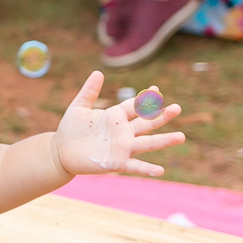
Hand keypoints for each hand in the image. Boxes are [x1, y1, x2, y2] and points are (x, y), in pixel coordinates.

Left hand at [51, 72, 184, 177]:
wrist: (61, 152)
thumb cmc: (70, 129)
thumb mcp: (79, 107)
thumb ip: (89, 91)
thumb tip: (98, 72)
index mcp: (116, 116)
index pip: (135, 106)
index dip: (146, 98)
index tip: (157, 90)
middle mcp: (123, 131)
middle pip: (147, 123)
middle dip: (162, 116)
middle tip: (178, 108)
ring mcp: (122, 147)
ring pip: (147, 143)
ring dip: (164, 141)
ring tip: (181, 137)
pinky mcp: (116, 162)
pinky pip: (135, 166)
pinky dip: (147, 168)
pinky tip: (161, 170)